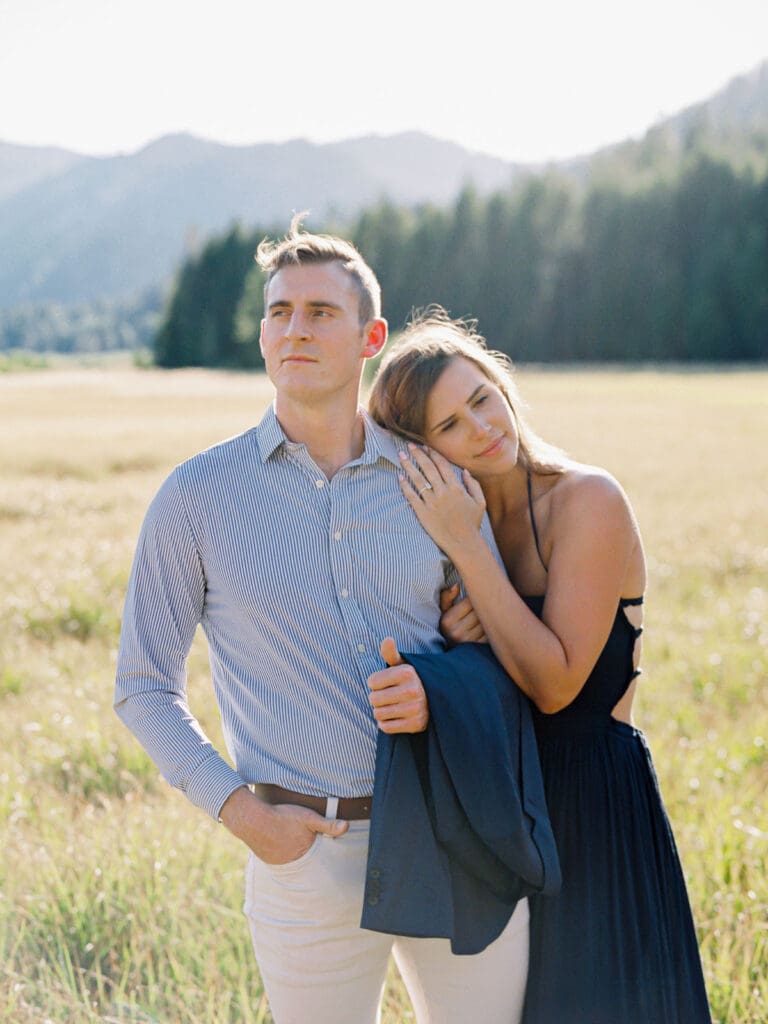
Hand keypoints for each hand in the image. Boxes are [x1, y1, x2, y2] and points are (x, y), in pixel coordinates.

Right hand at [219, 786, 347, 863]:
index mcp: (305, 854)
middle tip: (302, 841)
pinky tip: (279, 842)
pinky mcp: (267, 860)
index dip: (319, 849)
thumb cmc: (282, 817)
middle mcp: (292, 863)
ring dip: (292, 853)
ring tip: (291, 840)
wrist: (252, 820)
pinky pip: (278, 858)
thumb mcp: (308, 817)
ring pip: (291, 859)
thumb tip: (347, 827)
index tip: (321, 847)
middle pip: (304, 858)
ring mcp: (278, 863)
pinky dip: (281, 852)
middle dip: (306, 852)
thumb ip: (328, 824)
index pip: (318, 856)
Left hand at [367, 638, 428, 733]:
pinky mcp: (415, 725)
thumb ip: (391, 653)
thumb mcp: (403, 665)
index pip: (372, 681)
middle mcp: (413, 690)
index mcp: (408, 672)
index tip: (385, 683)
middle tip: (387, 697)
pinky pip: (386, 727)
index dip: (375, 683)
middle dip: (376, 698)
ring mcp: (415, 708)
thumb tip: (387, 639)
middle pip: (373, 699)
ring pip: (378, 714)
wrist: (434, 700)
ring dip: (380, 711)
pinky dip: (385, 724)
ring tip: (390, 706)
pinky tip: (394, 717)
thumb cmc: (411, 681)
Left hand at [398, 444, 485, 557]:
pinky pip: (411, 496)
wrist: (464, 543)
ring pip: (417, 479)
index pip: (442, 465)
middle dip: (418, 454)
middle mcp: (443, 492)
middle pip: (428, 468)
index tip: (425, 447)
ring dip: (408, 466)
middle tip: (409, 445)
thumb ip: (473, 484)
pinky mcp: (423, 513)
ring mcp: (432, 502)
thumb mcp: (480, 502)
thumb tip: (464, 471)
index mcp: (456, 487)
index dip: (433, 454)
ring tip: (401, 456)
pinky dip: (405, 486)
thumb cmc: (472, 523)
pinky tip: (399, 477)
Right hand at [439, 585, 486, 643]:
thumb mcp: (443, 610)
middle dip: (483, 606)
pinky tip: (487, 625)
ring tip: (486, 614)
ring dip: (488, 616)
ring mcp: (468, 641)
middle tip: (484, 604)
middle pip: (479, 612)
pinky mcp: (478, 647)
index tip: (475, 597)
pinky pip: (490, 632)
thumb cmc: (448, 625)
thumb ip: (447, 596)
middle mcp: (457, 632)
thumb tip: (457, 586)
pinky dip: (491, 627)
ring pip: (486, 621)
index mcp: (448, 620)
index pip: (469, 602)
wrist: (450, 648)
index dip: (475, 597)